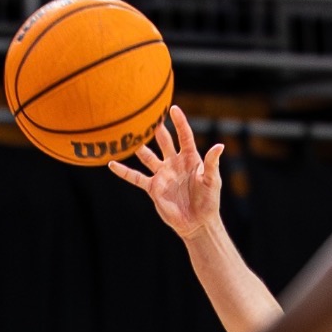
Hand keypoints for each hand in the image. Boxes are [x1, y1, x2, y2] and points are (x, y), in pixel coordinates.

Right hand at [108, 106, 224, 241]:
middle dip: (156, 129)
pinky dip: (123, 171)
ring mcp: (162, 174)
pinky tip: (111, 164)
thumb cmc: (209, 202)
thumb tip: (219, 146)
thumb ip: (213, 163)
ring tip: (127, 134)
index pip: (184, 136)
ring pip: (147, 156)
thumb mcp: (213, 181)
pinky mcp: (153, 188)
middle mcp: (174, 163)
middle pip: (164, 141)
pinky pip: (136, 177)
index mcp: (191, 159)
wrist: (198, 223)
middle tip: (147, 114)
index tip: (173, 109)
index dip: (179, 122)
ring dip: (139, 146)